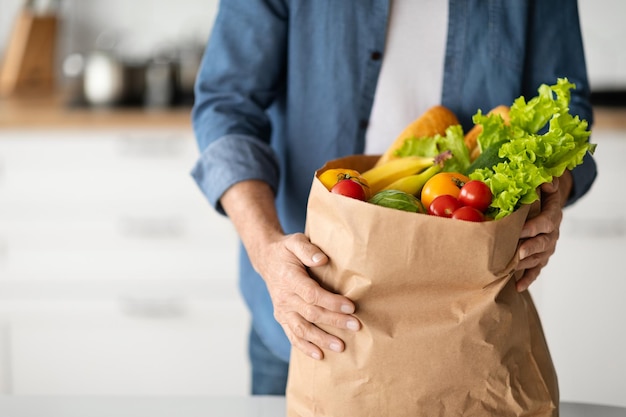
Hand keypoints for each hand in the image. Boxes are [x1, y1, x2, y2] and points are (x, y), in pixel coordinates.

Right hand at [254, 233, 360, 359]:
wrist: (266, 259)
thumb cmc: (286, 250)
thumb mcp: (295, 241)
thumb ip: (307, 249)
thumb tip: (322, 259)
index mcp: (289, 278)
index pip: (311, 294)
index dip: (331, 302)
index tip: (351, 306)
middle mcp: (284, 297)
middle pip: (311, 313)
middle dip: (334, 321)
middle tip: (356, 326)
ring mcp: (282, 310)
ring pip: (302, 329)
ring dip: (321, 339)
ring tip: (341, 346)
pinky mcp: (282, 318)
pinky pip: (292, 335)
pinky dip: (305, 347)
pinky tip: (319, 355)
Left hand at [515, 171, 571, 291]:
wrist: (548, 207)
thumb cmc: (542, 196)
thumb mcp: (547, 185)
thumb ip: (548, 183)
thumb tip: (546, 183)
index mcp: (553, 216)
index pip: (546, 222)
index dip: (534, 227)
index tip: (520, 230)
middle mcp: (552, 234)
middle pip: (543, 243)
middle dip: (530, 248)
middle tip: (518, 252)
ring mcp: (547, 248)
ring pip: (538, 258)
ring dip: (525, 264)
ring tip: (512, 269)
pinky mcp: (540, 258)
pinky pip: (536, 270)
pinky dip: (528, 279)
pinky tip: (517, 286)